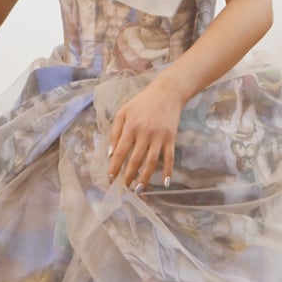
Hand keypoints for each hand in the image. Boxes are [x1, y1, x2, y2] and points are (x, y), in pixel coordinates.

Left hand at [108, 76, 184, 191]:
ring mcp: (159, 137)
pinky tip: (164, 183)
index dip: (114, 167)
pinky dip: (168, 171)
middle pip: (135, 160)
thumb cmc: (142, 102)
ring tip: (139, 190)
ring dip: (145, 178)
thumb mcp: (123, 111)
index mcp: (130, 127)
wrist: (167, 92)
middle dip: (129, 176)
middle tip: (125, 187)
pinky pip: (169, 158)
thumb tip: (110, 153)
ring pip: (151, 162)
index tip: (110, 179)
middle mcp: (144, 134)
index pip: (119, 152)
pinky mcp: (171, 138)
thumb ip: (114, 131)